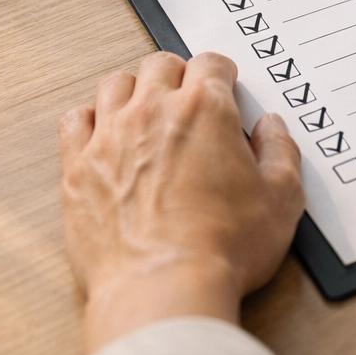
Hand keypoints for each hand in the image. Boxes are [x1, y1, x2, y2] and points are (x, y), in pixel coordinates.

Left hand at [59, 52, 302, 351]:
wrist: (162, 290)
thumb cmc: (222, 249)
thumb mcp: (281, 201)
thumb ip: (280, 153)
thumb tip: (272, 129)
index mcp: (204, 110)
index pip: (210, 64)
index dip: (221, 74)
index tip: (223, 86)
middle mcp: (152, 112)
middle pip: (160, 64)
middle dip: (178, 74)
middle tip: (186, 95)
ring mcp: (109, 137)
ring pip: (115, 85)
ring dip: (133, 90)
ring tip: (144, 109)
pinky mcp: (78, 169)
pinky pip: (74, 121)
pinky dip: (88, 120)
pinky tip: (100, 132)